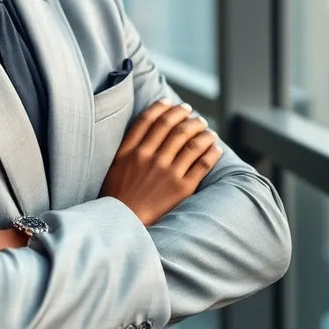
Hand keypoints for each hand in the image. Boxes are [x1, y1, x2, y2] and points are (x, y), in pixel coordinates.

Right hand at [99, 99, 222, 226]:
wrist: (123, 224)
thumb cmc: (116, 196)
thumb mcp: (114, 166)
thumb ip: (128, 147)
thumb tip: (145, 128)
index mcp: (130, 151)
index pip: (149, 120)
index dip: (163, 108)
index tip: (171, 103)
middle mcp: (148, 158)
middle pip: (172, 127)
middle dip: (186, 116)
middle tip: (192, 113)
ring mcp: (166, 172)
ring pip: (191, 143)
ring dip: (202, 131)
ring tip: (206, 128)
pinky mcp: (181, 188)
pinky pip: (201, 164)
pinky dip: (211, 152)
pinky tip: (215, 147)